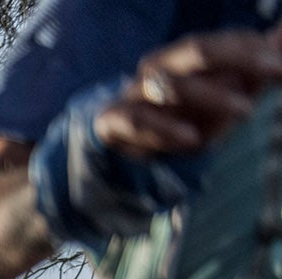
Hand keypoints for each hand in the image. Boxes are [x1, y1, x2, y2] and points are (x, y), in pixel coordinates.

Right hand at [97, 28, 281, 158]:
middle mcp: (160, 66)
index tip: (280, 65)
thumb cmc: (185, 110)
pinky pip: (136, 120)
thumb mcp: (226, 87)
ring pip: (167, 85)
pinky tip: (191, 139)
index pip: (222, 40)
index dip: (252, 50)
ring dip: (208, 96)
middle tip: (273, 71)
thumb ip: (256, 61)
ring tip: (244, 110)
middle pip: (194, 50)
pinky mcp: (113, 120)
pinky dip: (163, 129)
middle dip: (237, 59)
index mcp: (186, 53)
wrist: (124, 134)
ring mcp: (136, 92)